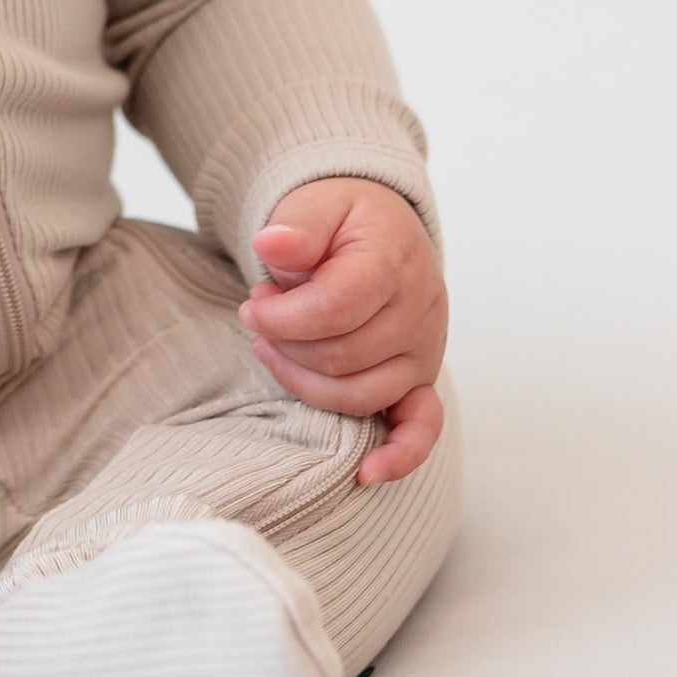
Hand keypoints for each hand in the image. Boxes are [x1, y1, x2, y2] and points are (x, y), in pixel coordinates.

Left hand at [239, 178, 448, 483]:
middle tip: (259, 316)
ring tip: (275, 349)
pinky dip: (399, 455)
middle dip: (285, 344)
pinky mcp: (421, 379)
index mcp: (394, 262)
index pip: (334, 308)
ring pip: (361, 395)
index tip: (252, 306)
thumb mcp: (315, 203)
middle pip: (342, 356)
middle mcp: (419, 312)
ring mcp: (424, 352)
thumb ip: (296, 225)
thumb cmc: (342, 220)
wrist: (380, 227)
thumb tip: (271, 245)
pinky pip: (422, 427)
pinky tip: (367, 474)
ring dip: (305, 382)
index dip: (281, 317)